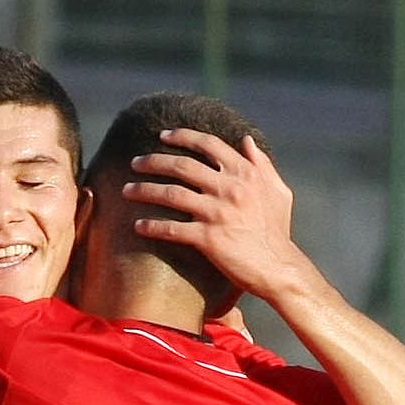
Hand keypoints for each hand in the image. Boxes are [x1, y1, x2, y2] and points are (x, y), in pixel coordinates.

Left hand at [122, 128, 313, 304]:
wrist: (278, 268)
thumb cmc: (276, 231)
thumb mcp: (278, 191)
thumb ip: (261, 164)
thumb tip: (246, 141)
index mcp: (245, 173)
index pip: (209, 144)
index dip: (183, 136)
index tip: (163, 136)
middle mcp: (229, 188)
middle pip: (182, 166)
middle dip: (154, 161)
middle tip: (135, 162)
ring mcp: (217, 212)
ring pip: (171, 194)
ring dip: (144, 190)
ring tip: (126, 190)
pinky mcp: (208, 238)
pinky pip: (171, 229)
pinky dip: (151, 226)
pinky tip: (137, 226)